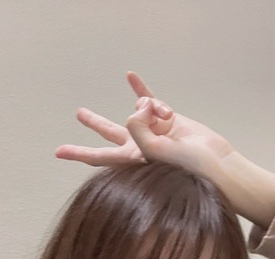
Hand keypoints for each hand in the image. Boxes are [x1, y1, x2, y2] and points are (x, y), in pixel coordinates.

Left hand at [56, 72, 274, 227]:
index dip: (78, 153)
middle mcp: (140, 147)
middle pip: (110, 132)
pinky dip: (141, 89)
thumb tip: (135, 109)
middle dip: (95, 122)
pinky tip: (130, 76)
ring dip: (149, 107)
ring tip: (162, 116)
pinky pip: (151, 99)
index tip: (58, 152)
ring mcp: (154, 131)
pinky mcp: (168, 118)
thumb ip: (138, 130)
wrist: (216, 165)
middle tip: (80, 113)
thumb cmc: (188, 168)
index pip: (99, 157)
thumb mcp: (156, 152)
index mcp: (132, 162)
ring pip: (139, 110)